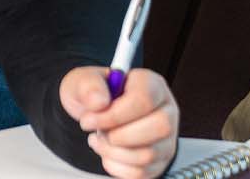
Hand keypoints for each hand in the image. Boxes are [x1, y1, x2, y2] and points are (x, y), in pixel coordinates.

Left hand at [61, 66, 177, 178]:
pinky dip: (116, 166)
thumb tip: (99, 102)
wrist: (94, 114)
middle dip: (118, 135)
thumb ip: (88, 85)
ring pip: (149, 154)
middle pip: (159, 127)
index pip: (144, 99)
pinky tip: (107, 152)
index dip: (114, 115)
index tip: (88, 120)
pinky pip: (141, 173)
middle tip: (98, 131)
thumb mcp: (82, 81)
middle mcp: (166, 110)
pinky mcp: (159, 161)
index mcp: (151, 84)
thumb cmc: (93, 95)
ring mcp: (166, 138)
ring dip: (113, 152)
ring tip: (99, 140)